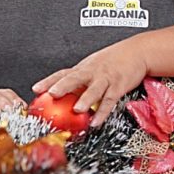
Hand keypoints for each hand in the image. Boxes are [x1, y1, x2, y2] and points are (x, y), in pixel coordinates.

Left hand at [32, 42, 147, 126]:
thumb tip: (62, 96)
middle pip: (75, 78)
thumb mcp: (93, 67)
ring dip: (85, 99)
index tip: (36, 88)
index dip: (49, 80)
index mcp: (84, 68)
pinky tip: (96, 121)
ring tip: (77, 109)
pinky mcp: (119, 86)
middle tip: (52, 94)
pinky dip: (102, 112)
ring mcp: (106, 79)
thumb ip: (79, 81)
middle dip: (63, 86)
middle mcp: (92, 72)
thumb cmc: (114, 61)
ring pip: (94, 89)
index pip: (63, 73)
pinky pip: (109, 100)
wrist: (137, 52)